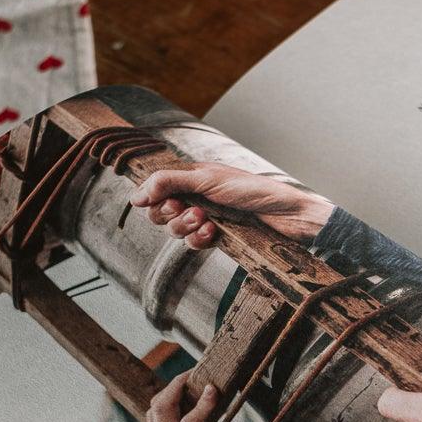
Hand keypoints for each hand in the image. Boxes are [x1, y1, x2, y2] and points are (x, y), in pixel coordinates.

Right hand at [130, 161, 334, 247]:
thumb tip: (135, 195)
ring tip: (207, 220)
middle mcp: (195, 196)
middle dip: (171, 214)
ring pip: (175, 230)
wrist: (286, 216)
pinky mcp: (216, 236)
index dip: (153, 199)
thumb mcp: (207, 180)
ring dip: (186, 227)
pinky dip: (200, 239)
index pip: (156, 190)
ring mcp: (205, 217)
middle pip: (160, 213)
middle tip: (191, 210)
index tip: (165, 201)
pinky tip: (214, 233)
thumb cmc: (253, 190)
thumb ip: (169, 183)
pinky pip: (193, 244)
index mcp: (191, 177)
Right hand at [142, 374, 220, 421]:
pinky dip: (202, 405)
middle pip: (158, 403)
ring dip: (184, 386)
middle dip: (175, 384)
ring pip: (166, 404)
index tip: (189, 387)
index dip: (171, 397)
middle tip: (196, 374)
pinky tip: (213, 393)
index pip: (159, 415)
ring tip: (204, 377)